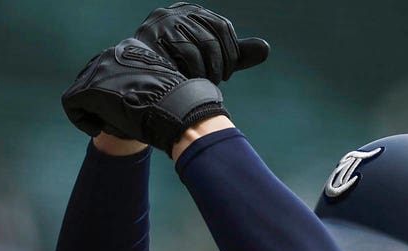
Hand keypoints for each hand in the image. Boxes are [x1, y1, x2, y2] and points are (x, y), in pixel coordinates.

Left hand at [62, 38, 227, 155]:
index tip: (120, 108)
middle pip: (90, 77)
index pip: (107, 68)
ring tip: (105, 125)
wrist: (177, 110)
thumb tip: (121, 99)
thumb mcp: (156, 87)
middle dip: (95, 100)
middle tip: (108, 118)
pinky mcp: (89, 89)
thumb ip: (138, 85)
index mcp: (131, 49)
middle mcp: (112, 54)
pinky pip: (71, 104)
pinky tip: (97, 129)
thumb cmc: (173, 105)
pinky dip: (81, 120)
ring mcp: (99, 70)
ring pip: (80, 91)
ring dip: (90, 110)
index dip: (109, 91)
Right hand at [135, 2, 269, 83]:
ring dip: (209, 69)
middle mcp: (179, 12)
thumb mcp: (213, 60)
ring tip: (204, 81)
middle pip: (214, 35)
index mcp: (194, 13)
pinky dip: (194, 70)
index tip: (229, 71)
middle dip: (222, 61)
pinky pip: (187, 52)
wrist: (142, 82)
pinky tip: (190, 79)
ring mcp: (165, 21)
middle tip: (219, 79)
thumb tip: (266, 48)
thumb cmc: (180, 69)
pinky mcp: (155, 34)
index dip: (232, 51)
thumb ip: (237, 54)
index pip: (222, 27)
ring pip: (202, 44)